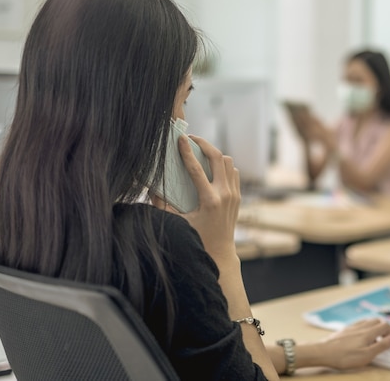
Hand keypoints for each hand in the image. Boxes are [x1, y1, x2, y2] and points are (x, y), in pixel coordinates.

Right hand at [152, 135, 240, 263]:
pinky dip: (223, 165)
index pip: (197, 169)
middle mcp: (225, 195)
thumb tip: (151, 188)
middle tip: (191, 139)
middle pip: (218, 158)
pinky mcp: (238, 196)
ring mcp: (234, 194)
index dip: (187, 152)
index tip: (181, 139)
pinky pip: (233, 171)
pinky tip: (212, 167)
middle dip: (204, 144)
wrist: (220, 252)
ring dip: (215, 154)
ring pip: (228, 162)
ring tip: (200, 151)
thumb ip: (163, 206)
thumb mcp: (179, 223)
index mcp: (209, 200)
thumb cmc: (197, 238)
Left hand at [318, 318, 389, 369]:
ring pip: (369, 321)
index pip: (386, 326)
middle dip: (387, 329)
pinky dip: (368, 328)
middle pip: (378, 321)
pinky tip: (364, 337)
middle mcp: (361, 326)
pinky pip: (361, 324)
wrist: (323, 352)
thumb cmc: (345, 356)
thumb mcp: (367, 355)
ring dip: (378, 327)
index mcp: (368, 332)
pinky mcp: (346, 330)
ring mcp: (352, 327)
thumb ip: (381, 345)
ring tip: (379, 339)